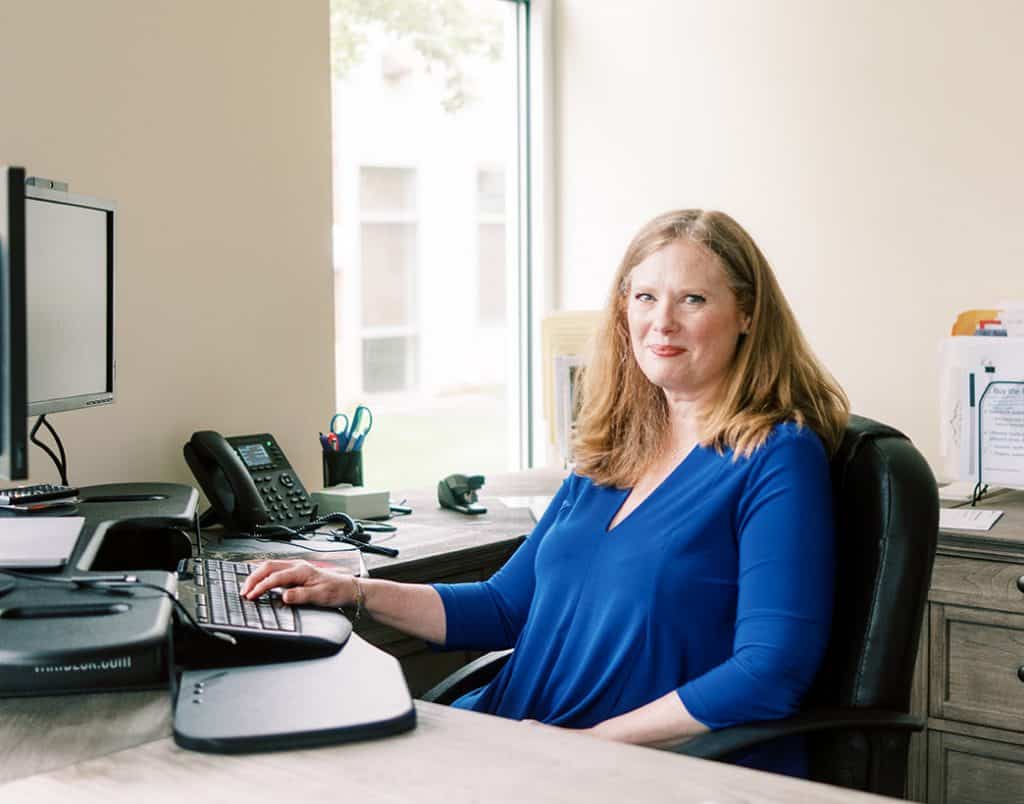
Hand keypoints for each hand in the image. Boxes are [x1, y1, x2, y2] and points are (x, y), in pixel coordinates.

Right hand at [240, 559, 354, 606]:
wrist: (348, 589)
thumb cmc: (336, 591)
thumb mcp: (319, 596)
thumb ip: (300, 596)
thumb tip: (283, 596)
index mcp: (302, 570)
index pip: (275, 577)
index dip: (261, 587)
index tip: (251, 596)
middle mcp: (298, 566)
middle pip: (268, 567)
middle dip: (253, 578)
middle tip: (243, 591)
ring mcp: (297, 567)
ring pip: (271, 566)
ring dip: (257, 575)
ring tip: (247, 587)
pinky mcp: (297, 572)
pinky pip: (276, 569)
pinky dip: (264, 574)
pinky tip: (259, 581)